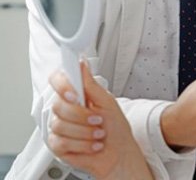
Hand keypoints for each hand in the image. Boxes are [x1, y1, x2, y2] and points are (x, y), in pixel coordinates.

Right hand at [48, 62, 153, 179]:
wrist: (118, 153)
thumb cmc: (115, 127)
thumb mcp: (107, 102)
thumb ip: (91, 84)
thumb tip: (82, 64)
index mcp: (76, 95)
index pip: (57, 81)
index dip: (62, 86)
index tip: (75, 95)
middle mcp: (65, 109)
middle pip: (58, 105)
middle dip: (82, 115)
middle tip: (98, 120)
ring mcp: (59, 127)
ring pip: (60, 125)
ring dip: (85, 132)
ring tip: (98, 133)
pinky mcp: (57, 145)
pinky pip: (61, 142)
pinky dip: (82, 145)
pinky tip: (92, 144)